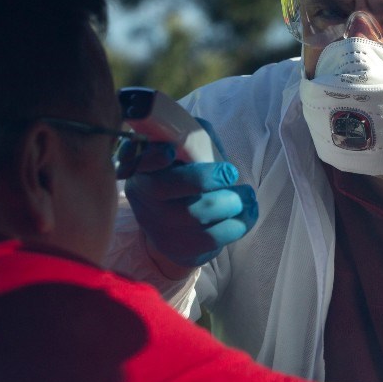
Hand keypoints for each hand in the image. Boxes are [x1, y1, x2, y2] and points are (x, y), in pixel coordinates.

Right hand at [121, 119, 257, 267]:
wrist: (181, 228)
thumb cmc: (188, 179)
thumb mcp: (186, 153)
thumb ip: (192, 139)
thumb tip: (197, 133)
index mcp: (142, 168)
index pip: (137, 160)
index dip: (151, 156)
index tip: (169, 151)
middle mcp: (144, 198)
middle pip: (168, 187)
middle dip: (206, 178)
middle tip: (230, 172)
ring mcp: (159, 226)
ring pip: (196, 213)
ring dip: (231, 202)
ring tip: (246, 195)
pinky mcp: (179, 248)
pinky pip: (212, 237)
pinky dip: (237, 223)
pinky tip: (246, 213)